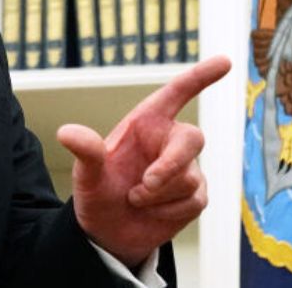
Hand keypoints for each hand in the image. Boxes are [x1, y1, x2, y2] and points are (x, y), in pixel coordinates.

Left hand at [56, 55, 230, 268]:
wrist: (109, 231)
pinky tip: (150, 211)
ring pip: (187, 178)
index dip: (200, 77)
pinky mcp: (196, 195)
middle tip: (145, 184)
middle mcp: (169, 141)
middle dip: (172, 163)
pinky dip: (166, 211)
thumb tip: (66, 133)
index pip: (177, 94)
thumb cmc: (98, 192)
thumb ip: (84, 151)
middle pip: (193, 139)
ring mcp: (187, 168)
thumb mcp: (86, 173)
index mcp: (146, 124)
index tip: (225, 61)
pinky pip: (192, 201)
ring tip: (133, 199)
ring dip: (156, 195)